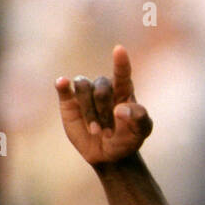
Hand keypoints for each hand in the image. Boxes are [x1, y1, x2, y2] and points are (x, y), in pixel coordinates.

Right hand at [56, 45, 151, 166]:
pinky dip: (62, 84)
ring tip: (97, 131)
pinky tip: (63, 83)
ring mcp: (86, 93)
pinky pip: (63, 87)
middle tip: (109, 133)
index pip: (122, 73)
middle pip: (101, 87)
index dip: (121, 62)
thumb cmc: (128, 138)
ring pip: (83, 87)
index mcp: (124, 90)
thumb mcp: (142, 131)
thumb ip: (139, 118)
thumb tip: (119, 110)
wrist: (109, 154)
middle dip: (105, 112)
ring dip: (90, 111)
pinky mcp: (69, 101)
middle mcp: (104, 87)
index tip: (120, 50)